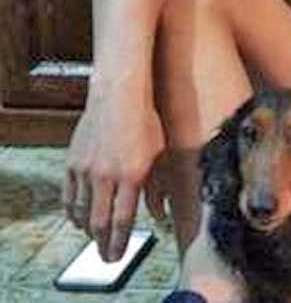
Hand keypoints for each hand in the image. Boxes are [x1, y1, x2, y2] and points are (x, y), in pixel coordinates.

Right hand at [62, 79, 164, 261]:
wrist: (118, 95)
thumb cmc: (145, 122)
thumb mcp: (161, 154)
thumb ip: (160, 188)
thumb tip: (161, 215)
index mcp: (132, 175)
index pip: (123, 220)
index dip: (119, 243)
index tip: (117, 257)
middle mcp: (106, 175)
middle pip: (99, 222)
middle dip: (102, 243)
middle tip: (106, 257)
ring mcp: (86, 169)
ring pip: (81, 212)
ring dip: (87, 230)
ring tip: (96, 238)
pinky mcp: (72, 162)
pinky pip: (68, 196)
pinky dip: (73, 212)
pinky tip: (79, 219)